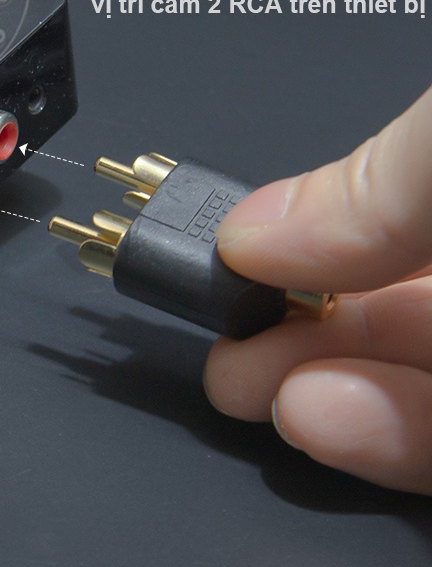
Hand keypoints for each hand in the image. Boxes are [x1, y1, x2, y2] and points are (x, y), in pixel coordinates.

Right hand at [206, 85, 431, 493]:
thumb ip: (378, 180)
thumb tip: (254, 228)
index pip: (387, 202)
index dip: (308, 223)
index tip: (234, 244)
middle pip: (380, 294)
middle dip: (284, 317)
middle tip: (214, 326)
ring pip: (406, 377)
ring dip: (310, 383)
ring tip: (245, 381)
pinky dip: (376, 439)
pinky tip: (315, 419)